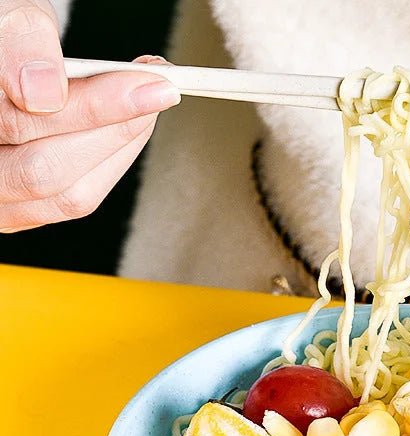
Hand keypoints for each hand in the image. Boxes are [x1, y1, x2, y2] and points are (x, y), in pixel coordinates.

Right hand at [0, 0, 180, 232]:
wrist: (1, 50)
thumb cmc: (4, 37)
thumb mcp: (5, 14)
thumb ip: (21, 41)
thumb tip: (44, 93)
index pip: (20, 122)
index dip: (93, 106)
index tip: (148, 83)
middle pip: (45, 173)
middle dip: (114, 129)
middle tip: (159, 91)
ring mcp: (1, 196)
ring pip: (69, 196)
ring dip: (120, 147)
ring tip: (147, 102)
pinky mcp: (27, 208)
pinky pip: (77, 199)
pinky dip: (113, 161)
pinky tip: (130, 125)